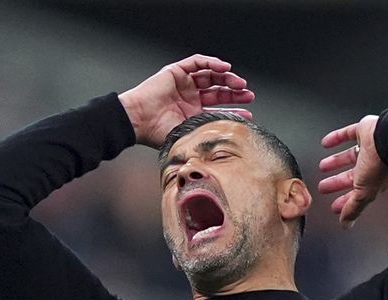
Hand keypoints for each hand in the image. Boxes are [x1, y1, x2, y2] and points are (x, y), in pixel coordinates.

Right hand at [118, 54, 254, 148]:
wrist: (138, 121)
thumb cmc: (158, 133)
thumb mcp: (188, 136)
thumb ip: (205, 136)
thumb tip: (227, 148)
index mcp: (192, 114)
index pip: (218, 110)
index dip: (233, 111)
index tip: (248, 115)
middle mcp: (189, 98)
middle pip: (218, 91)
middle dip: (234, 93)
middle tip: (248, 95)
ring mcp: (183, 84)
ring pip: (211, 75)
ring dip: (227, 78)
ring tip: (240, 84)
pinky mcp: (175, 71)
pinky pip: (197, 62)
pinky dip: (211, 63)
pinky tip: (225, 68)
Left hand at [318, 115, 387, 228]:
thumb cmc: (379, 166)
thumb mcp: (364, 193)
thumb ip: (354, 208)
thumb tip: (346, 224)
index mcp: (376, 181)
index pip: (357, 194)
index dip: (345, 201)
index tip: (334, 206)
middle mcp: (373, 165)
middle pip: (352, 176)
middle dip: (337, 183)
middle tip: (324, 187)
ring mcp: (369, 148)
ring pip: (350, 156)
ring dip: (336, 162)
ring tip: (323, 166)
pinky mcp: (364, 131)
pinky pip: (347, 134)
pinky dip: (336, 139)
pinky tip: (325, 143)